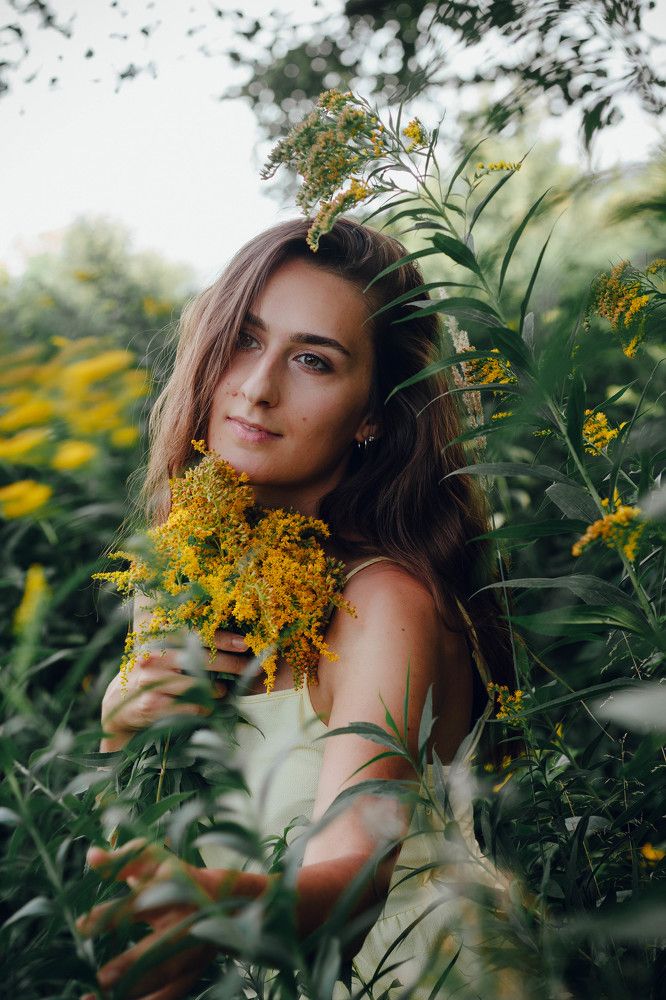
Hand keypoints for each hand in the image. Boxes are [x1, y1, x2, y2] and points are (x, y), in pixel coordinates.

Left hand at [78, 839, 216, 999]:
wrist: (226, 900)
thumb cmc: (178, 877)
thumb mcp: (153, 860)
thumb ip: (120, 861)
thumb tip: (91, 854)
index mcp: (173, 890)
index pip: (139, 903)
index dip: (109, 916)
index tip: (79, 927)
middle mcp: (186, 923)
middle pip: (161, 948)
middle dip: (132, 964)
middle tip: (101, 978)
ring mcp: (192, 953)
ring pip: (165, 980)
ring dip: (132, 994)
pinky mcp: (191, 976)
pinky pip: (167, 997)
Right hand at [100, 631, 249, 751]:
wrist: (118, 704)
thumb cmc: (151, 675)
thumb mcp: (163, 655)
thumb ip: (187, 647)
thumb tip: (231, 642)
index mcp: (158, 641)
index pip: (195, 635)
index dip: (223, 638)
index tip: (245, 642)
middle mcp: (154, 658)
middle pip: (200, 659)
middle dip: (229, 663)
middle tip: (247, 668)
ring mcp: (152, 682)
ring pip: (196, 684)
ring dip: (216, 690)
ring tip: (223, 691)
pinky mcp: (152, 705)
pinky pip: (188, 707)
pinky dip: (203, 708)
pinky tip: (207, 708)